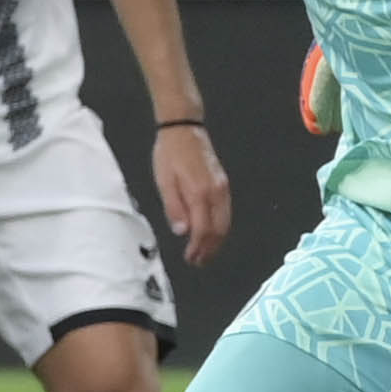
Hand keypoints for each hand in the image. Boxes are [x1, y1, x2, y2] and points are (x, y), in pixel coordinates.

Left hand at [155, 118, 230, 264]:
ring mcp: (223, 188)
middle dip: (210, 249)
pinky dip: (220, 227)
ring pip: (225, 223)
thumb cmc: (169, 154)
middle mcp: (217, 193)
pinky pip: (226, 212)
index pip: (204, 229)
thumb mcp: (164, 181)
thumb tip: (182, 232)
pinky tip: (211, 233)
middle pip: (219, 230)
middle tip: (198, 262)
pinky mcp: (223, 184)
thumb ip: (174, 207)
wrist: (184, 129)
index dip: (198, 247)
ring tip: (205, 253)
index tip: (190, 258)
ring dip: (217, 241)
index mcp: (200, 193)